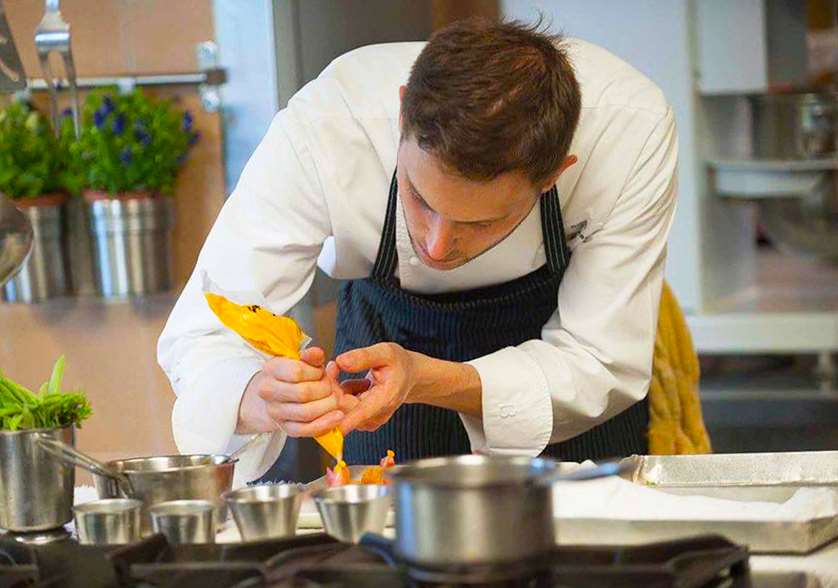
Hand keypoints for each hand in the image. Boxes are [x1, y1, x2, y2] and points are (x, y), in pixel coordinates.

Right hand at [237, 347, 352, 436]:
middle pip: (303, 393)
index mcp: (271, 369)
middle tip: (332, 387)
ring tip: (335, 399)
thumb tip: (317, 353)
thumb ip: (311, 356)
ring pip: (306, 413)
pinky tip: (337, 417)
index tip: (321, 373)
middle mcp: (268, 391)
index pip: (296, 372)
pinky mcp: (286, 428)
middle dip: (325, 390)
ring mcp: (275, 411)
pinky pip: (306, 430)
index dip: (315, 373)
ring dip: (328, 406)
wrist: (277, 395)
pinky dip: (325, 424)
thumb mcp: (302, 361)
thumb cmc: (294, 376)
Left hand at [335, 343, 416, 433]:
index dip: (342, 418)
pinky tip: (354, 385)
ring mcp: (368, 421)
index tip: (327, 420)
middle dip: (333, 387)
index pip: (361, 413)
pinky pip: (341, 410)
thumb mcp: (385, 352)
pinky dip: (341, 396)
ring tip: (352, 374)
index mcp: (386, 399)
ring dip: (338, 390)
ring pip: (340, 410)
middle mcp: (377, 416)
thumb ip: (363, 357)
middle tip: (334, 366)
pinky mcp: (361, 422)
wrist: (409, 376)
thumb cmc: (399, 364)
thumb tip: (340, 361)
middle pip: (343, 409)